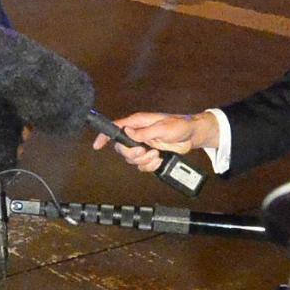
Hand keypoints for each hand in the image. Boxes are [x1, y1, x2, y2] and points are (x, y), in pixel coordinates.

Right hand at [95, 111, 216, 176]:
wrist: (192, 136)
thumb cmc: (180, 126)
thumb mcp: (163, 128)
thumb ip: (145, 132)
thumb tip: (128, 132)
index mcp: (138, 123)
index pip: (116, 127)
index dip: (104, 136)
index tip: (97, 145)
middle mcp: (137, 133)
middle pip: (121, 147)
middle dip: (132, 153)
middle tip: (145, 152)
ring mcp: (143, 144)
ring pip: (131, 158)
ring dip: (143, 161)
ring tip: (156, 155)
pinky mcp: (149, 154)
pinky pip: (141, 165)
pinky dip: (149, 166)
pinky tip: (158, 161)